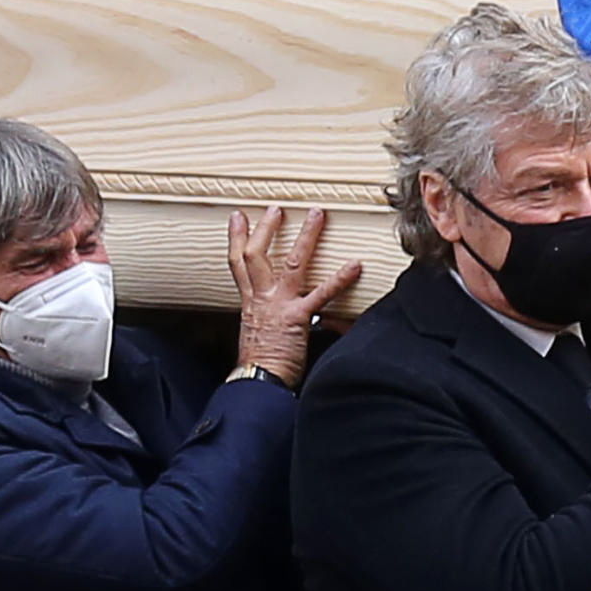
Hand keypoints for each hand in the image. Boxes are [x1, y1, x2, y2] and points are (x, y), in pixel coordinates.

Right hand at [231, 206, 361, 385]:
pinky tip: (354, 265)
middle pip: (256, 254)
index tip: (238, 217)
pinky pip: (321, 294)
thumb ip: (266, 317)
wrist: (257, 382)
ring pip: (290, 262)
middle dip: (266, 228)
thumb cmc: (259, 364)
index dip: (236, 238)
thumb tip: (275, 316)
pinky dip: (339, 279)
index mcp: (250, 301)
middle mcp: (261, 298)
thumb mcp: (257, 334)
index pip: (238, 263)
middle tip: (276, 208)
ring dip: (305, 236)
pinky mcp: (298, 317)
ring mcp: (279, 304)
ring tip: (317, 215)